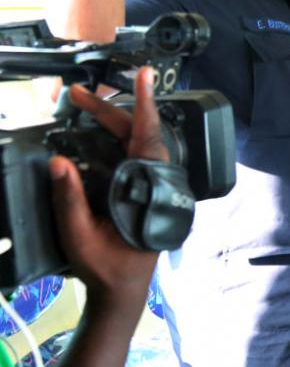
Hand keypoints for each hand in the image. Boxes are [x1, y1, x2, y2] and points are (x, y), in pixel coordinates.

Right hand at [50, 67, 168, 306]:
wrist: (123, 292)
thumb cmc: (106, 267)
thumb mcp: (80, 237)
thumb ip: (69, 200)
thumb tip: (59, 161)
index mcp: (148, 188)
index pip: (148, 137)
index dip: (145, 104)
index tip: (144, 74)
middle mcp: (154, 181)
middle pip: (135, 133)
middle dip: (107, 109)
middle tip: (73, 94)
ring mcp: (149, 183)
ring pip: (132, 142)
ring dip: (108, 121)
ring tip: (78, 104)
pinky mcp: (141, 189)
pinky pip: (128, 155)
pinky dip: (110, 138)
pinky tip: (90, 131)